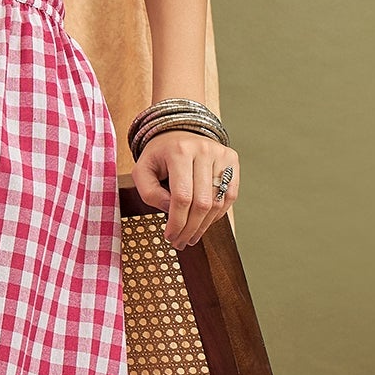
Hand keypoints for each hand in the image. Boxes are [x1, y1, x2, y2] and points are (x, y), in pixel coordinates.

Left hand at [132, 130, 238, 249]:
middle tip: (181, 242)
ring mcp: (221, 154)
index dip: (177, 222)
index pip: (182, 196)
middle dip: (190, 228)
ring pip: (217, 202)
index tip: (169, 237)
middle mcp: (204, 150)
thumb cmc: (158, 155)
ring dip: (204, 225)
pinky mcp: (232, 160)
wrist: (178, 132)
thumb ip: (149, 193)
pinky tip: (204, 222)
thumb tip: (170, 211)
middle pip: (202, 202)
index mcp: (179, 151)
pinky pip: (230, 196)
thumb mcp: (142, 171)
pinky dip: (217, 214)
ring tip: (191, 237)